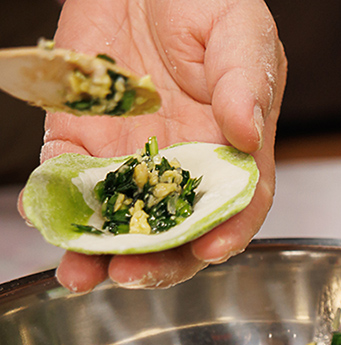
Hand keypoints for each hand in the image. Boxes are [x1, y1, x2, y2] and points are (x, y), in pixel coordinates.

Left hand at [35, 0, 284, 291]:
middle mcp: (185, 162)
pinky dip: (54, 203)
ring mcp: (132, 155)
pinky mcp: (82, 135)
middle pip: (178, 230)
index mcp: (235, 147)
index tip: (209, 250)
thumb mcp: (241, 32)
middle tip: (131, 273)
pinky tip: (45, 219)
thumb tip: (247, 133)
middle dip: (156, 260)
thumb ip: (245, 83)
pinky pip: (67, 178)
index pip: (238, 204)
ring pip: (121, 218)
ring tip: (80, 272)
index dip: (228, 234)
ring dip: (100, 251)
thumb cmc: (207, 0)